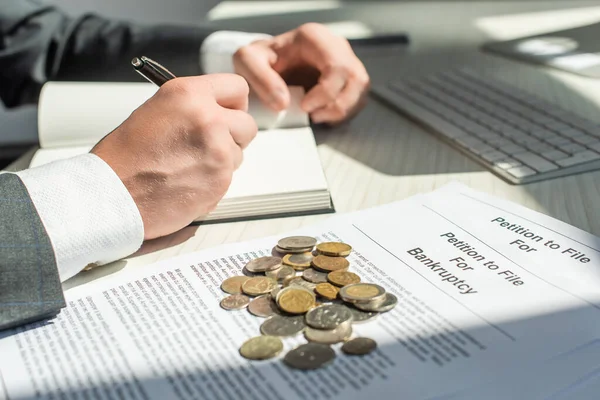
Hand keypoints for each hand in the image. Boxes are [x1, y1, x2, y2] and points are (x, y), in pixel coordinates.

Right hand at [91, 74, 256, 239]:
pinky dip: (214, 181)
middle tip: (212, 144)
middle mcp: (208, 117)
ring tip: (189, 166)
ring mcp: (218, 149)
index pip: (237, 87)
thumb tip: (217, 111)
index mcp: (188, 93)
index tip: (231, 111)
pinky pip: (230, 176)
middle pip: (247, 123)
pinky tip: (188, 182)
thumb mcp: (157, 111)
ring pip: (239, 153)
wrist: (112, 195)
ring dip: (222, 160)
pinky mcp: (221, 178)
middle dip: (234, 135)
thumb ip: (192, 107)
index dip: (234, 103)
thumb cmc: (124, 158)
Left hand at [233, 23, 369, 123]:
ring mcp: (346, 61)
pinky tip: (323, 115)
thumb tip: (283, 102)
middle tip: (312, 116)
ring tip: (317, 117)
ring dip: (343, 110)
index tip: (304, 106)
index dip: (326, 92)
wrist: (266, 62)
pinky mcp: (348, 78)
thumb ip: (260, 79)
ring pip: (361, 89)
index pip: (337, 66)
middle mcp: (336, 46)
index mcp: (314, 38)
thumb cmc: (260, 59)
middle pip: (356, 79)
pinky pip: (359, 98)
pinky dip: (344, 113)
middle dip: (337, 105)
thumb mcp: (247, 62)